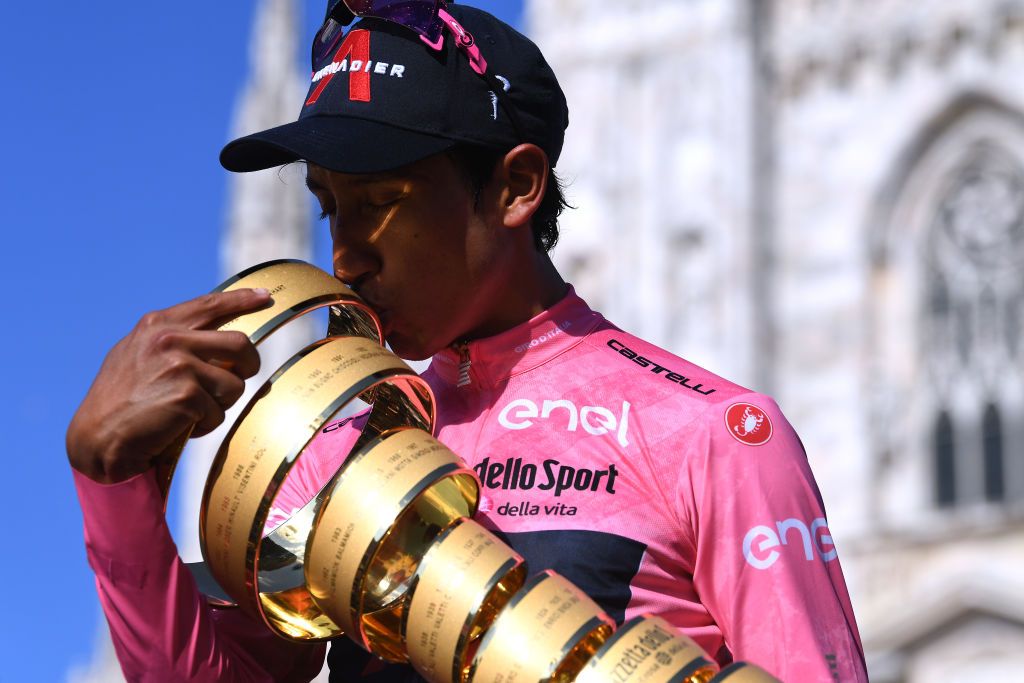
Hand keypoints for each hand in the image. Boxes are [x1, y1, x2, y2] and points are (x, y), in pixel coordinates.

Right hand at [67, 289, 270, 483]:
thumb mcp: (140, 354)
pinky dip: (205, 425)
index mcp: (158, 325)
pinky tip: (179, 427)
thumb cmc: (121, 400)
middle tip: (238, 379)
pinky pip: (219, 412)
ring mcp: (179, 366)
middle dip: (248, 366)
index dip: (242, 300)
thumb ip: (173, 340)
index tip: (264, 297)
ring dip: (219, 404)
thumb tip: (216, 336)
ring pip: (234, 384)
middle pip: (241, 344)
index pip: (210, 305)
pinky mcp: (186, 395)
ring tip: (189, 412)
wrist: (96, 437)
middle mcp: (169, 339)